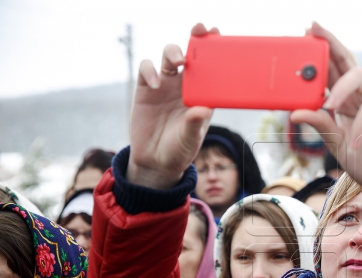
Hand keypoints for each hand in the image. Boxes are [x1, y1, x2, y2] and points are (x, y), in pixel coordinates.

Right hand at [127, 24, 216, 188]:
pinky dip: (150, 71)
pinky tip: (155, 84)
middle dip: (195, 39)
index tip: (216, 32)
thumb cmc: (180, 150)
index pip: (211, 66)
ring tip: (176, 62)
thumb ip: (195, 124)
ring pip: (168, 56)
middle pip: (189, 54)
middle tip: (198, 32)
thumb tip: (202, 110)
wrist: (155, 162)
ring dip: (173, 52)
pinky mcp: (145, 88)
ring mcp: (165, 85)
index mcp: (203, 94)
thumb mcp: (190, 140)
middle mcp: (185, 85)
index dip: (213, 47)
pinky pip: (147, 69)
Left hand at [291, 25, 361, 218]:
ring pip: (361, 77)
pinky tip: (353, 141)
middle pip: (347, 62)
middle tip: (314, 27)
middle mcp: (361, 96)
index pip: (333, 68)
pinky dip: (360, 124)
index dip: (322, 49)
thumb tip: (295, 112)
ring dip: (341, 87)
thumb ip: (320, 125)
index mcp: (346, 100)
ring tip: (329, 105)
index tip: (306, 31)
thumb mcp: (334, 143)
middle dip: (331, 43)